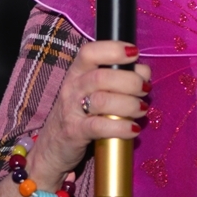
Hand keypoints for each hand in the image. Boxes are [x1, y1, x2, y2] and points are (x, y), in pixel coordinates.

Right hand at [28, 40, 149, 186]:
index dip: (113, 49)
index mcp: (77, 73)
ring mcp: (71, 111)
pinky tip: (134, 129)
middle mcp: (72, 88)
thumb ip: (115, 78)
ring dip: (129, 104)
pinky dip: (121, 127)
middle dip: (130, 81)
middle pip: (102, 77)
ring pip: (102, 101)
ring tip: (141, 109)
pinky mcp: (75, 133)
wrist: (52, 147)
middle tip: (145, 89)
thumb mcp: (92, 91)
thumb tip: (143, 72)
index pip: (89, 52)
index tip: (134, 53)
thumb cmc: (79, 114)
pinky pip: (100, 127)